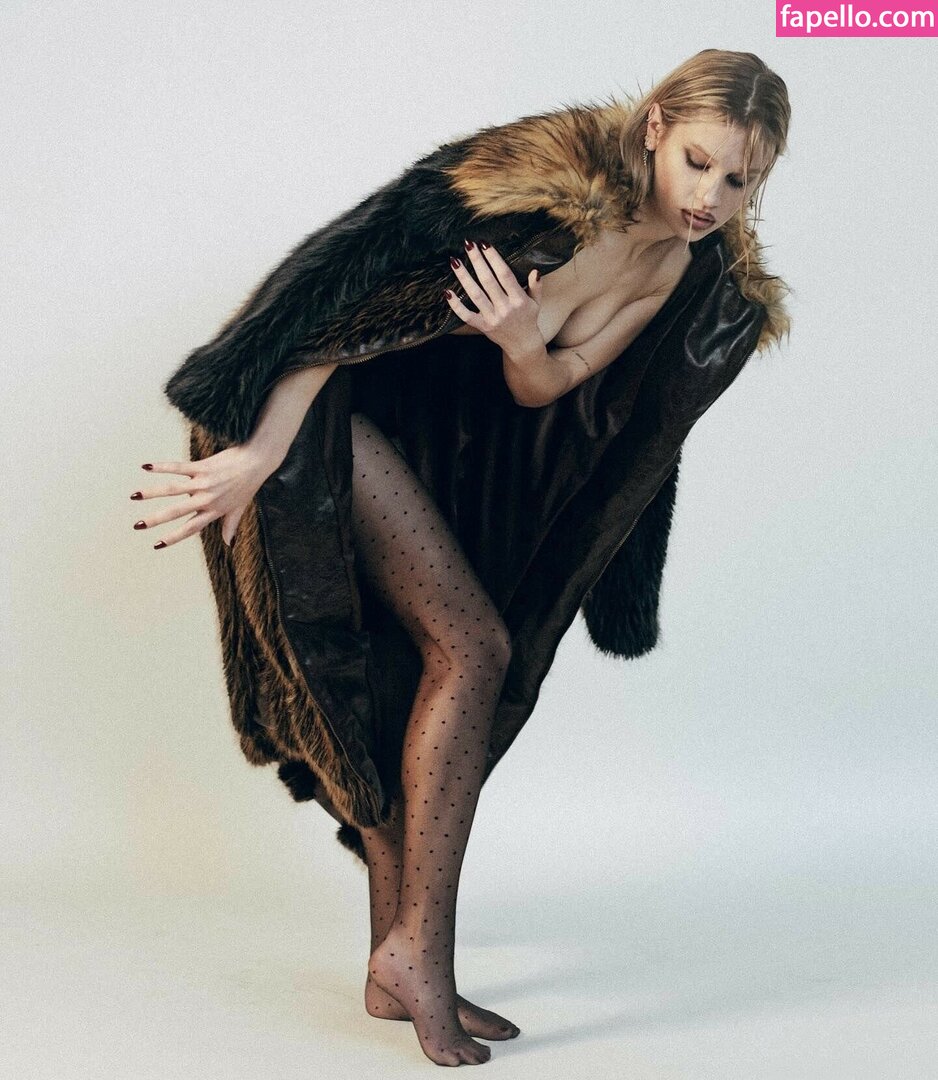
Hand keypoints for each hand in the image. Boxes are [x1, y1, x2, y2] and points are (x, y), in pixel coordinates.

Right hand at [131, 443, 273, 548]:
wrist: (258, 461)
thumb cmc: (248, 484)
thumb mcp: (240, 508)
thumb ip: (230, 525)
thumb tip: (229, 543)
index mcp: (214, 511)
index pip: (190, 528)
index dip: (173, 537)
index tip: (156, 545)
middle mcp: (207, 499)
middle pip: (177, 512)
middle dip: (155, 519)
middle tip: (137, 525)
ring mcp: (204, 483)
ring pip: (173, 490)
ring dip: (152, 493)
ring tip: (134, 496)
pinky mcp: (203, 467)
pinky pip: (179, 468)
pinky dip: (162, 467)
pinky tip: (146, 467)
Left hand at [445, 240, 544, 355]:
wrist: (522, 345)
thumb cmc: (528, 319)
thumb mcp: (536, 302)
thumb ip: (536, 286)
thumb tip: (535, 271)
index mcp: (519, 299)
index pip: (505, 275)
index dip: (494, 259)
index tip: (485, 244)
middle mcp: (505, 308)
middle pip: (488, 281)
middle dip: (477, 261)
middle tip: (468, 245)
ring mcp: (492, 318)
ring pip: (475, 295)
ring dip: (464, 278)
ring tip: (455, 262)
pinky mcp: (483, 327)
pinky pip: (467, 316)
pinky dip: (456, 306)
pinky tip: (448, 293)